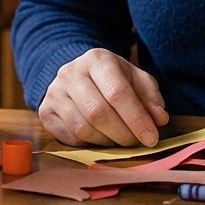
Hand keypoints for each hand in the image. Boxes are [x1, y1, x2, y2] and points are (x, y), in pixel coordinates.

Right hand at [38, 48, 168, 146]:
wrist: (79, 75)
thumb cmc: (113, 79)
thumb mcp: (136, 80)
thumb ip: (150, 97)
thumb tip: (158, 118)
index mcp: (97, 59)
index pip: (117, 91)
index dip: (136, 118)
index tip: (152, 138)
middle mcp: (70, 72)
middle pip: (98, 112)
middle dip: (122, 134)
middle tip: (137, 143)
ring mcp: (54, 92)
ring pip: (83, 128)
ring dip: (107, 142)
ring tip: (120, 141)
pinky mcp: (46, 111)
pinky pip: (69, 137)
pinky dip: (89, 145)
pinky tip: (101, 139)